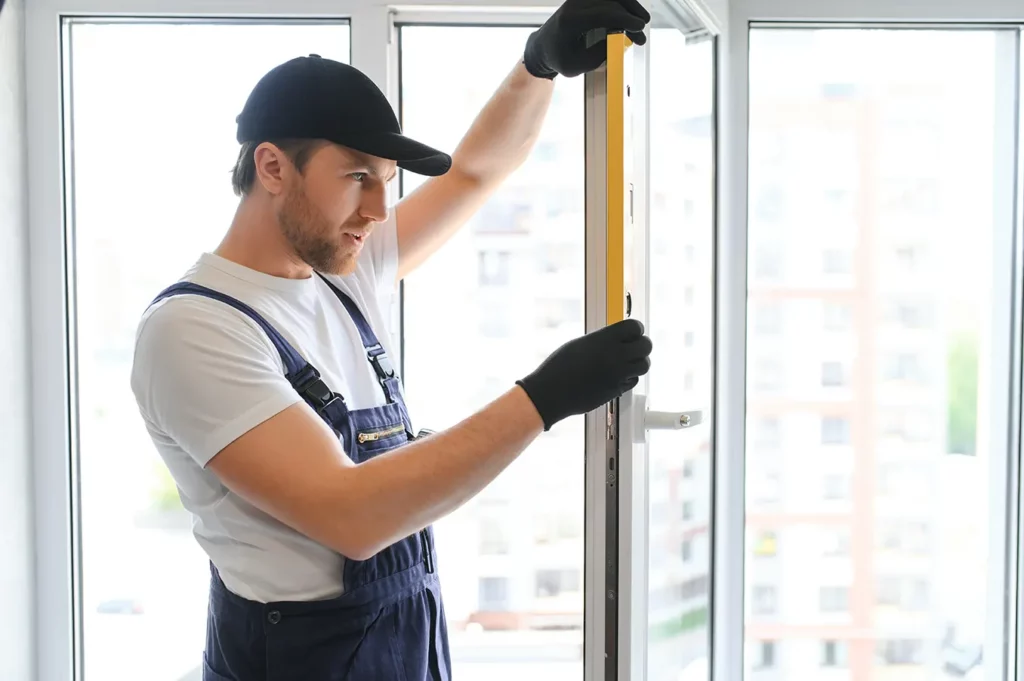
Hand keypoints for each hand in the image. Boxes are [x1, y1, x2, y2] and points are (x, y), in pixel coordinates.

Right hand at [516, 318, 651, 429]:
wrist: (551, 393)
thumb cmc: (559, 367)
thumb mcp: (579, 344)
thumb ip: (602, 340)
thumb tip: (617, 338)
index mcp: (603, 339)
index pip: (634, 326)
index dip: (636, 329)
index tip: (632, 332)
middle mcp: (613, 356)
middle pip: (646, 345)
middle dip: (642, 345)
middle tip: (634, 347)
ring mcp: (617, 374)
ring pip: (644, 365)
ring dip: (638, 362)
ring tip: (627, 362)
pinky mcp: (616, 390)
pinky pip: (633, 380)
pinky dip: (629, 377)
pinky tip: (617, 376)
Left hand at [523, 0, 651, 78]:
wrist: (544, 47)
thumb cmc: (560, 59)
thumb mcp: (578, 66)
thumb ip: (600, 53)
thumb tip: (622, 38)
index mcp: (570, 21)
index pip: (602, 14)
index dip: (624, 19)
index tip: (639, 27)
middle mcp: (574, 5)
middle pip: (610, 3)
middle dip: (630, 17)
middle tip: (642, 33)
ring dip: (630, 6)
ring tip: (642, 21)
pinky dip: (622, 4)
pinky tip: (632, 14)